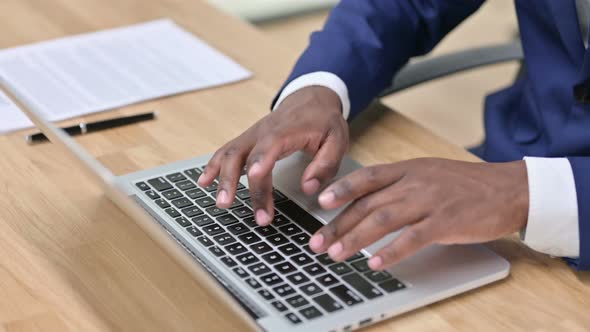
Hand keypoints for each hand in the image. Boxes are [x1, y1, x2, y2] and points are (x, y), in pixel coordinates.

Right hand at [198, 86, 348, 225]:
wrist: (312, 98)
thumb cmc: (324, 121)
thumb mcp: (337, 140)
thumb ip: (325, 165)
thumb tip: (308, 188)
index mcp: (287, 130)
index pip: (269, 146)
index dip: (260, 161)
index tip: (254, 176)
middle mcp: (264, 132)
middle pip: (242, 154)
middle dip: (234, 180)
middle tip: (232, 205)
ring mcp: (252, 135)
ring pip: (229, 153)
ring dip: (221, 177)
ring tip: (220, 202)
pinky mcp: (248, 140)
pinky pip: (225, 151)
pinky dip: (213, 166)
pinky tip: (204, 182)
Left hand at [309, 158, 528, 269]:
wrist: (508, 188)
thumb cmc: (465, 184)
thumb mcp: (428, 174)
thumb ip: (399, 185)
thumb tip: (368, 203)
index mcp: (408, 169)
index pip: (366, 177)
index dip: (341, 189)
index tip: (320, 203)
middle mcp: (414, 182)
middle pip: (368, 203)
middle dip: (338, 224)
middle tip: (318, 242)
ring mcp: (429, 201)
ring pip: (383, 219)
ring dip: (356, 238)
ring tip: (337, 254)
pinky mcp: (445, 221)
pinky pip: (412, 238)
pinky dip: (392, 251)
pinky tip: (376, 262)